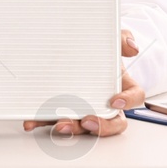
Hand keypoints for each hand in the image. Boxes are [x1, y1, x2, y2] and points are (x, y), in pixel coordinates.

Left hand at [22, 29, 144, 137]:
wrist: (71, 50)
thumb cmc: (97, 51)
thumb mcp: (110, 39)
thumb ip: (122, 38)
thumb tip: (132, 47)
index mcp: (120, 86)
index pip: (134, 97)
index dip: (128, 102)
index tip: (115, 101)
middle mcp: (105, 102)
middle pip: (112, 122)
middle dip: (100, 126)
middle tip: (86, 122)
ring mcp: (84, 109)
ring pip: (84, 127)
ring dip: (73, 129)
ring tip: (60, 124)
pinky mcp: (63, 112)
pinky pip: (56, 121)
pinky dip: (43, 123)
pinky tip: (32, 122)